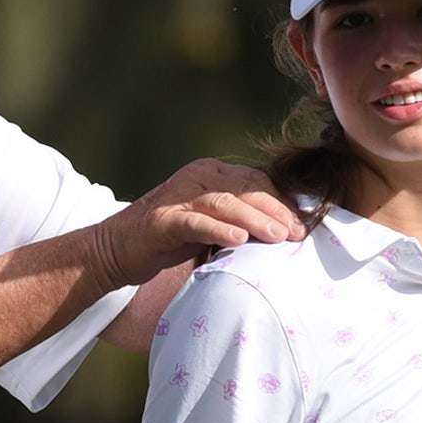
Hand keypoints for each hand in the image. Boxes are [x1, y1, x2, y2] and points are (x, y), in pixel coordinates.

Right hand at [93, 158, 306, 287]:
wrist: (115, 249)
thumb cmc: (169, 238)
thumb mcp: (210, 222)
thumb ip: (239, 218)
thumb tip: (285, 229)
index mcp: (211, 173)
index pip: (256, 181)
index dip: (283, 200)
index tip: (305, 223)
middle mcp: (196, 177)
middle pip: (245, 189)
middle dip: (276, 210)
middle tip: (299, 232)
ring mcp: (177, 196)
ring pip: (224, 203)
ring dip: (255, 219)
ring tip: (279, 236)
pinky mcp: (162, 220)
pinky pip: (195, 222)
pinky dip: (218, 230)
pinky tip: (239, 240)